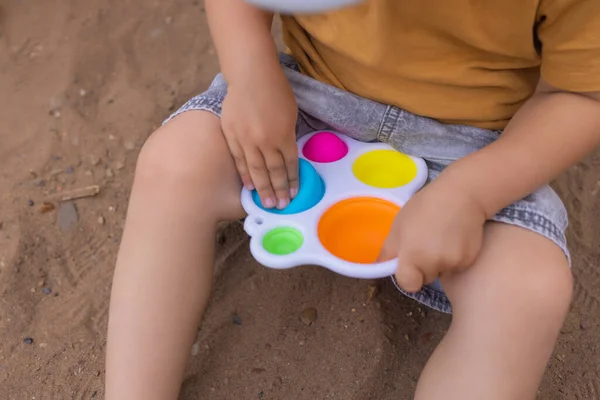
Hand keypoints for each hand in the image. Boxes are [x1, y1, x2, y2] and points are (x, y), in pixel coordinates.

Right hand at [221, 65, 298, 208]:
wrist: (250, 74)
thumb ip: (288, 136)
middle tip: (280, 207)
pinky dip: (244, 174)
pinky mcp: (231, 135)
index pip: (290, 165)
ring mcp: (246, 139)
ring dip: (262, 189)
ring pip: (255, 170)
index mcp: (284, 135)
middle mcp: (265, 141)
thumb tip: (285, 155)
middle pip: (273, 172)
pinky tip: (248, 186)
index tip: (294, 195)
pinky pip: (239, 160)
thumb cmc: (275, 90)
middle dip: (278, 191)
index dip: (293, 181)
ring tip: (266, 203)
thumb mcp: (290, 113)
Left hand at [377, 177, 487, 291]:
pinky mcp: (469, 259)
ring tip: (441, 237)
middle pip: (425, 278)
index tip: (409, 263)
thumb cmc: (425, 207)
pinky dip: (455, 256)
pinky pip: (457, 266)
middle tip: (426, 242)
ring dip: (440, 261)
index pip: (408, 284)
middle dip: (423, 267)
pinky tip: (455, 237)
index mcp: (412, 256)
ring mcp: (453, 263)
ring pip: (441, 271)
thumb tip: (380, 267)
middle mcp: (433, 264)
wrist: (462, 194)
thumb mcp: (399, 225)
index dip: (407, 276)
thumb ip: (389, 251)